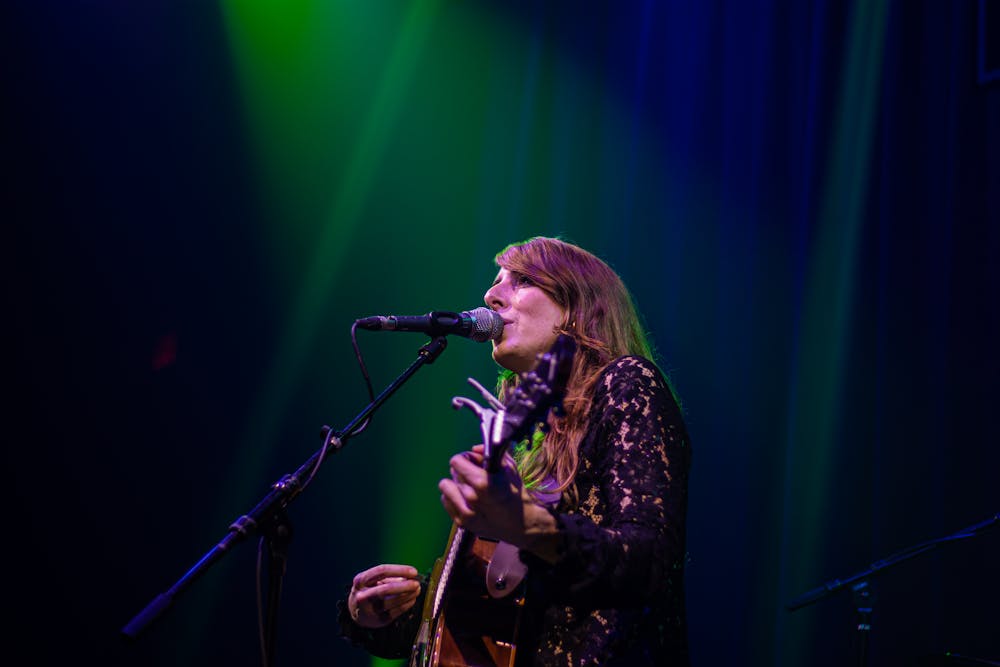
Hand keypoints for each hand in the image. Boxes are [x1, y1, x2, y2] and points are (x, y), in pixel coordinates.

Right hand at [347, 564, 420, 627]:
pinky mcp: (377, 621)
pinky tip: (412, 599)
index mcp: (361, 580)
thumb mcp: (373, 580)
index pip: (382, 571)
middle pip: (386, 589)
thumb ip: (390, 577)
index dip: (399, 570)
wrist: (355, 612)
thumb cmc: (368, 590)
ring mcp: (369, 610)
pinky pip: (395, 612)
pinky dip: (406, 605)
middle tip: (416, 583)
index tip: (414, 572)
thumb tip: (410, 576)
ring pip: (391, 602)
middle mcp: (362, 596)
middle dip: (404, 586)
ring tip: (417, 590)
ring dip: (408, 595)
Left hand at [438, 445, 553, 550]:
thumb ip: (490, 454)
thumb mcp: (509, 467)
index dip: (465, 458)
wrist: (523, 524)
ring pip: (446, 487)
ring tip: (469, 487)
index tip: (473, 462)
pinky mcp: (462, 522)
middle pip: (453, 473)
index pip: (456, 461)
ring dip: (456, 484)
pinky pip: (446, 501)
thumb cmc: (517, 494)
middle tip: (475, 476)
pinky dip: (454, 497)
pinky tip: (467, 499)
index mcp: (482, 483)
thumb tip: (474, 449)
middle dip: (463, 471)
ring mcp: (465, 512)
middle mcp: (470, 498)